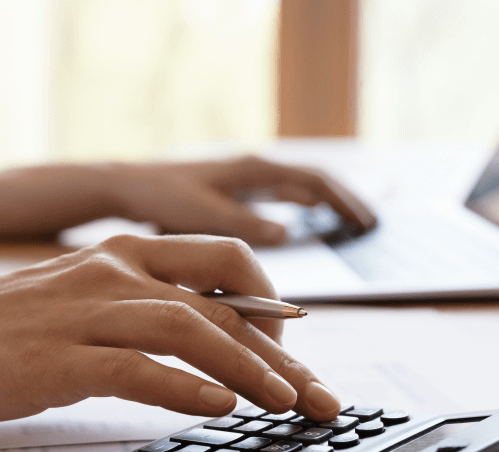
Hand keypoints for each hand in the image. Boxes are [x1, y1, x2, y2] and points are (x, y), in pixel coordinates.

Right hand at [0, 235, 340, 424]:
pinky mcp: (55, 360)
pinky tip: (217, 406)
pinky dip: (182, 387)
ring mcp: (84, 315)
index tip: (297, 351)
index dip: (273, 306)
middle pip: (220, 304)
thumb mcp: (81, 301)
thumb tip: (210, 341)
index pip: (225, 264)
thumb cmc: (0, 327)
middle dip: (280, 354)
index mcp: (124, 256)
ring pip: (189, 328)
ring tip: (286, 402)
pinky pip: (134, 368)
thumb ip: (141, 309)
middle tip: (316, 395)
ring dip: (248, 368)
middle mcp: (113, 275)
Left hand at [108, 156, 377, 245]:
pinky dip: (304, 208)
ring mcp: (248, 180)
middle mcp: (256, 170)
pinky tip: (310, 228)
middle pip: (314, 182)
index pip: (314, 180)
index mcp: (254, 170)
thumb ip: (247, 224)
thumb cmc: (162, 196)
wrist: (129, 185)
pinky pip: (283, 197)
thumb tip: (287, 233)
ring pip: (300, 189)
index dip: (343, 200)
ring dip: (327, 204)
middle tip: (369, 225)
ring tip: (351, 226)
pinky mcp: (238, 192)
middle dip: (344, 201)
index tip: (365, 220)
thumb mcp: (205, 214)